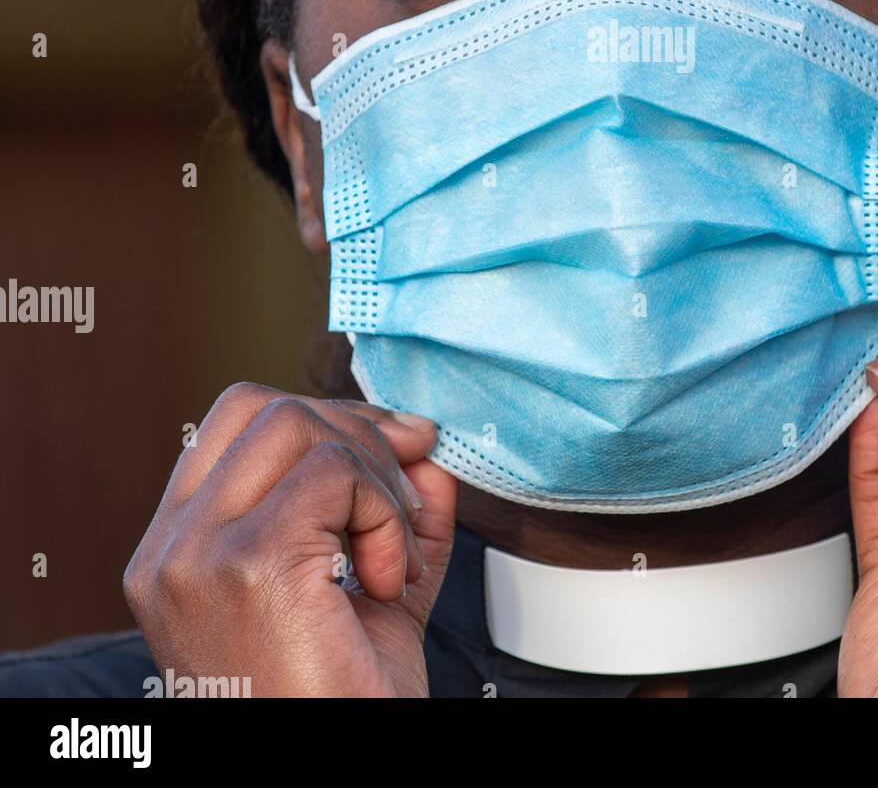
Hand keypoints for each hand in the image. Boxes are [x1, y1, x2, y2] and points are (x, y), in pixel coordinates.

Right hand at [124, 383, 455, 696]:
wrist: (334, 775)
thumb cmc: (341, 703)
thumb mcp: (372, 589)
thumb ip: (395, 513)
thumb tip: (424, 446)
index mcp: (179, 550)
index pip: (239, 421)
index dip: (327, 417)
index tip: (394, 449)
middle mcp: (171, 550)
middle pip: (267, 408)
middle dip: (359, 434)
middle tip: (404, 499)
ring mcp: (197, 556)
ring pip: (298, 425)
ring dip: (374, 477)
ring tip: (392, 553)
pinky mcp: (248, 566)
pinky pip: (334, 475)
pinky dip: (385, 514)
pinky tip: (389, 579)